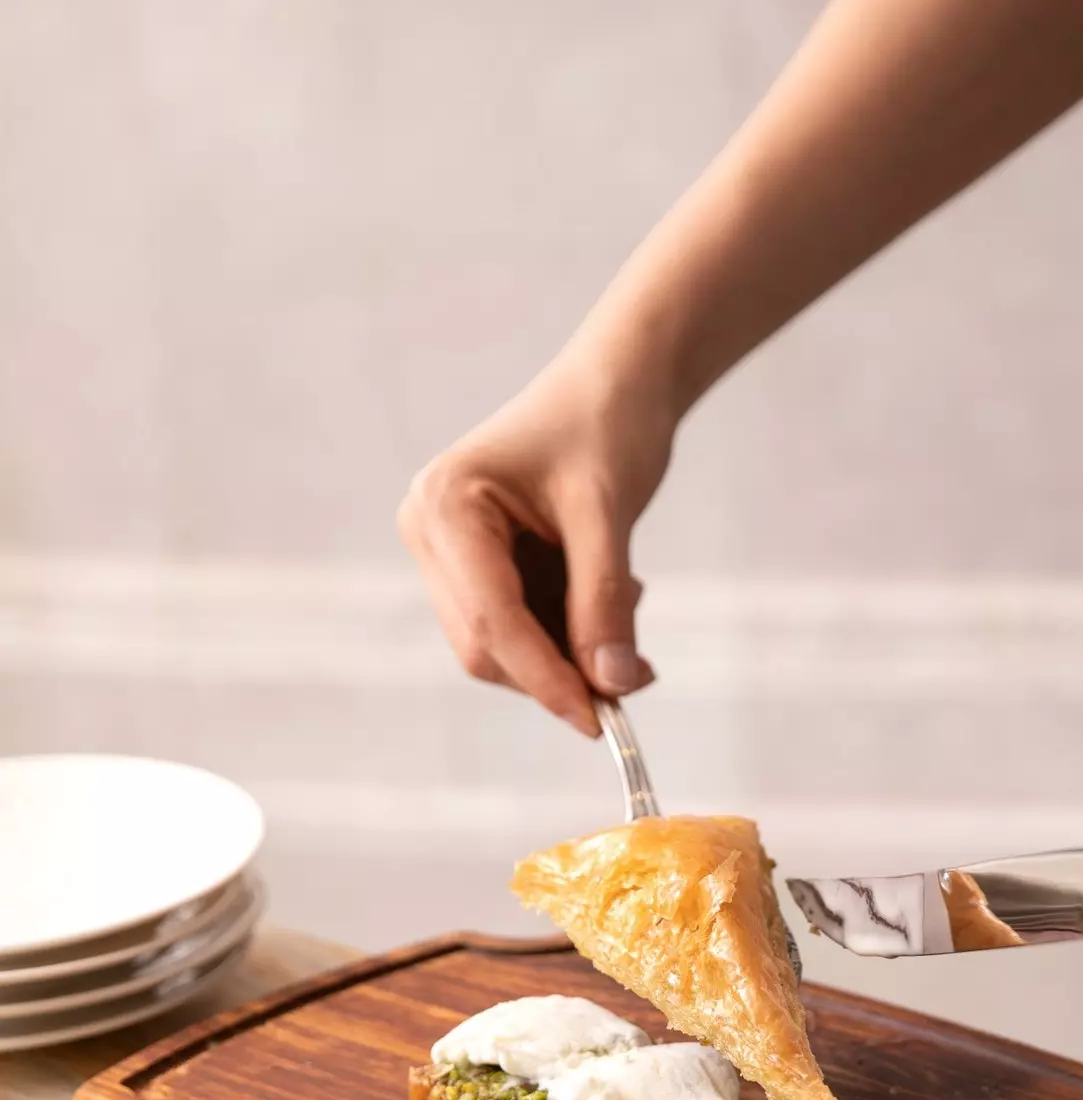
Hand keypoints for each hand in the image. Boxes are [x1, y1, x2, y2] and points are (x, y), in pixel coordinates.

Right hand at [399, 338, 672, 733]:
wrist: (617, 380)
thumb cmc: (607, 422)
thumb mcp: (609, 513)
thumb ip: (605, 601)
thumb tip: (613, 684)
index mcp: (446, 505)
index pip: (491, 621)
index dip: (545, 678)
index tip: (599, 720)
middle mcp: (430, 530)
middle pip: (487, 645)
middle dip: (560, 672)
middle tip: (636, 676)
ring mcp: (447, 551)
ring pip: (503, 646)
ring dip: (571, 653)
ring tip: (630, 601)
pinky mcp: (475, 566)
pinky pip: (520, 627)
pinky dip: (569, 633)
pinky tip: (612, 594)